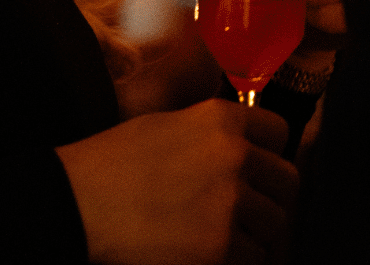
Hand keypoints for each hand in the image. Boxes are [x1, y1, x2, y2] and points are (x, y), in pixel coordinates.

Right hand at [57, 99, 297, 264]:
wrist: (81, 201)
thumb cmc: (115, 161)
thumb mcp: (166, 122)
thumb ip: (212, 132)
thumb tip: (246, 148)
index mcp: (219, 119)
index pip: (278, 131)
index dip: (267, 151)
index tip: (256, 166)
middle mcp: (233, 156)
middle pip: (288, 182)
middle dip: (271, 197)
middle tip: (246, 209)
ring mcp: (229, 204)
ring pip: (275, 225)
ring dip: (255, 232)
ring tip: (221, 232)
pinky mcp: (220, 247)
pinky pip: (252, 258)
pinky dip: (234, 258)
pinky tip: (205, 250)